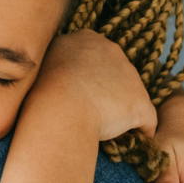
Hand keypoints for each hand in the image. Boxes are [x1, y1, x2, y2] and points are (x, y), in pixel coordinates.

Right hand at [33, 30, 156, 142]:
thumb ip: (50, 64)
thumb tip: (48, 73)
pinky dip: (136, 132)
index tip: (73, 93)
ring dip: (117, 114)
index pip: (92, 57)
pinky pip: (144, 121)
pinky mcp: (140, 104)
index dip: (84, 77)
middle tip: (84, 112)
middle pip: (114, 74)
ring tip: (98, 130)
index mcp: (86, 39)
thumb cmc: (41, 91)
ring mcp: (130, 77)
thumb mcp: (39, 65)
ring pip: (128, 98)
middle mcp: (113, 51)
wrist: (59, 108)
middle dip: (104, 92)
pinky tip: (123, 143)